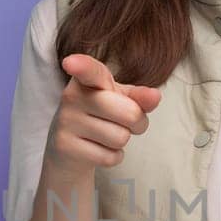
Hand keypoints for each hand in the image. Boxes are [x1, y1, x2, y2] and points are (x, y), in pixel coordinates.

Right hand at [47, 54, 161, 180]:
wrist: (70, 148)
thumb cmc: (101, 116)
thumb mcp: (121, 101)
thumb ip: (139, 97)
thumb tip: (155, 96)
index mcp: (87, 78)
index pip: (88, 71)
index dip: (81, 66)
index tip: (70, 62)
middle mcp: (72, 96)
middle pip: (130, 113)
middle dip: (138, 122)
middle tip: (126, 122)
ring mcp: (66, 122)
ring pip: (121, 137)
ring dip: (123, 140)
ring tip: (107, 135)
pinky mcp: (66, 147)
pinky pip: (110, 157)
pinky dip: (113, 156)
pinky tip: (98, 149)